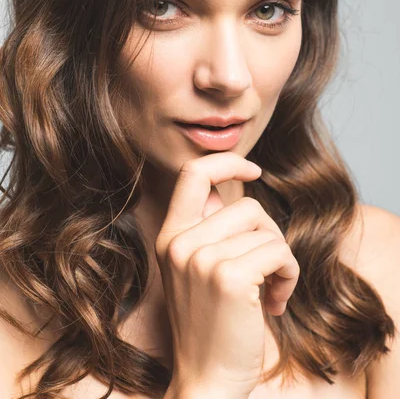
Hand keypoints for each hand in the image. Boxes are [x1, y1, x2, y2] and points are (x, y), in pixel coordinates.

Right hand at [155, 152, 299, 398]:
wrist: (207, 380)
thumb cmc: (212, 325)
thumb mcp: (197, 269)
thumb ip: (209, 227)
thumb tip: (232, 188)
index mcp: (170, 236)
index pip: (193, 172)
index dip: (227, 161)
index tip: (254, 170)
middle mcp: (180, 242)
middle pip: (248, 204)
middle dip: (271, 234)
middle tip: (269, 268)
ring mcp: (201, 258)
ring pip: (267, 228)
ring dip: (282, 259)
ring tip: (272, 288)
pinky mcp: (229, 277)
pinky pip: (279, 252)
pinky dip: (289, 274)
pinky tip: (276, 302)